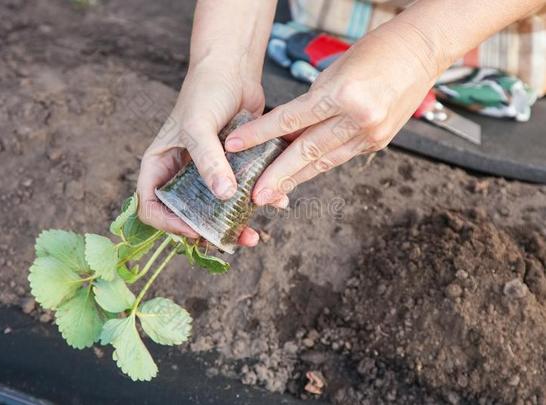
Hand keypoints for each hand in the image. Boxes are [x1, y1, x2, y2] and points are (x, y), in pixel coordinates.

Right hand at [136, 62, 267, 246]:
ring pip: (216, 212)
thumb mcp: (199, 125)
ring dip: (234, 226)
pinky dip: (256, 203)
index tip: (195, 228)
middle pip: (186, 217)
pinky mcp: (232, 171)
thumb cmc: (205, 91)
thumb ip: (208, 160)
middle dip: (208, 233)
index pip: (151, 207)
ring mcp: (206, 175)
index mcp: (158, 167)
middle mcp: (179, 175)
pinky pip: (240, 196)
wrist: (234, 71)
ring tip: (254, 236)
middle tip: (231, 241)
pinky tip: (276, 203)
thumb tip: (223, 196)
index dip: (168, 224)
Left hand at [224, 24, 440, 205]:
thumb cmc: (376, 51)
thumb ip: (311, 104)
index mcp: (343, 94)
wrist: (422, 51)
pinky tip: (301, 175)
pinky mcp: (379, 142)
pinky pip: (341, 157)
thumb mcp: (335, 71)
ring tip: (273, 193)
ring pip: (324, 161)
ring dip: (296, 179)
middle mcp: (359, 119)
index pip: (291, 119)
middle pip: (308, 151)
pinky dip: (319, 166)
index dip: (259, 135)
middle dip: (278, 175)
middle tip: (255, 194)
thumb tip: (287, 132)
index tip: (234, 145)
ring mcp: (372, 134)